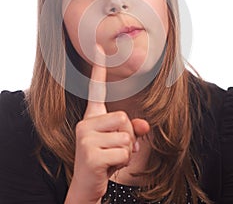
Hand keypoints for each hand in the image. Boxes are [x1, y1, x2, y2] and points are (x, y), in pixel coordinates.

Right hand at [65, 46, 149, 203]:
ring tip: (111, 159)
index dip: (99, 68)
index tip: (99, 47)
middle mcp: (85, 122)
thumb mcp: (119, 143)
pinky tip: (108, 167)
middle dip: (129, 137)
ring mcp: (85, 137)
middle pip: (124, 117)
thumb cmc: (103, 161)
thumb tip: (145, 125)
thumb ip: (133, 129)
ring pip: (126, 135)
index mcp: (91, 117)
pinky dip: (123, 161)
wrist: (85, 187)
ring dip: (126, 151)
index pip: (96, 89)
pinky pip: (123, 151)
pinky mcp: (90, 153)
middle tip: (116, 150)